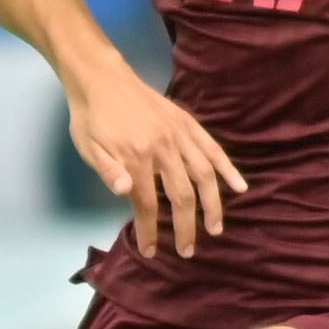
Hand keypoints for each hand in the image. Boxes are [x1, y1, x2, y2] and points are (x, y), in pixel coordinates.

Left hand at [66, 62, 242, 258]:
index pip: (147, 204)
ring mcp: (179, 134)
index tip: (152, 252)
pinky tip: (240, 186)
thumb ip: (108, 172)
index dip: (150, 231)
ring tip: (216, 228)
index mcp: (135, 157)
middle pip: (181, 195)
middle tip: (188, 251)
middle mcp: (163, 148)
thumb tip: (126, 194)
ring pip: (203, 175)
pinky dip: (227, 168)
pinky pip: (212, 148)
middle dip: (186, 226)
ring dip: (212, 204)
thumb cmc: (90, 118)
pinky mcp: (187, 123)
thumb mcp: (88, 148)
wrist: (101, 77)